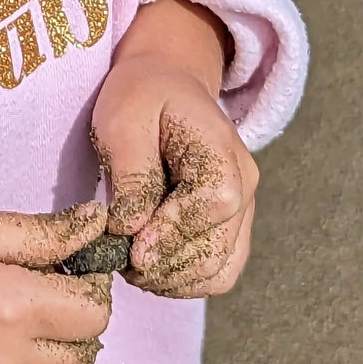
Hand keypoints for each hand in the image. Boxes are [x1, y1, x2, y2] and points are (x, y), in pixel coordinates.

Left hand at [91, 0, 256, 298]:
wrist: (166, 83)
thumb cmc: (142, 96)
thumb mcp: (124, 120)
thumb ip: (132, 173)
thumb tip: (130, 228)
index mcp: (223, 154)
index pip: (211, 210)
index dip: (170, 237)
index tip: (130, 251)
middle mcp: (244, 187)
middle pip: (215, 251)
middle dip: (164, 266)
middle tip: (117, 261)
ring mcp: (242, 212)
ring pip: (218, 272)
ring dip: (172, 280)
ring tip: (129, 264)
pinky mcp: (229, 229)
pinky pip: (217, 271)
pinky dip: (184, 280)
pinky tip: (149, 266)